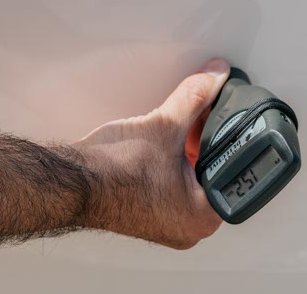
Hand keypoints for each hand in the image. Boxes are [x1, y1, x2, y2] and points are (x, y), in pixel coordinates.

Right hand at [72, 58, 229, 248]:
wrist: (73, 182)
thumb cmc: (112, 171)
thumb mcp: (163, 125)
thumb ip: (195, 98)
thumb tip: (215, 77)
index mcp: (203, 216)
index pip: (233, 171)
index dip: (227, 141)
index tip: (220, 122)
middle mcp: (189, 229)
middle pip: (212, 175)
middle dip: (204, 147)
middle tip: (191, 130)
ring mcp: (167, 226)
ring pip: (191, 182)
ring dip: (185, 156)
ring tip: (169, 141)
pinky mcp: (149, 218)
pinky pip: (172, 189)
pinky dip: (169, 168)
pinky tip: (155, 153)